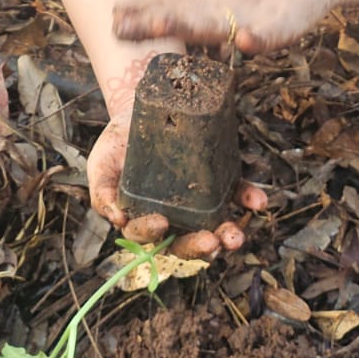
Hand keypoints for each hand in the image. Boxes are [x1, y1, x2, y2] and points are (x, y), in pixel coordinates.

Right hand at [86, 106, 266, 258]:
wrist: (140, 111)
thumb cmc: (117, 145)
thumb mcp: (100, 165)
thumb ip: (102, 192)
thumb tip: (118, 220)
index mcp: (144, 221)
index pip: (149, 238)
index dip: (153, 235)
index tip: (160, 222)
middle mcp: (174, 218)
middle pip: (187, 242)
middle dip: (200, 246)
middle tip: (212, 241)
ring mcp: (198, 202)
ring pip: (215, 225)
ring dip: (228, 233)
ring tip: (236, 235)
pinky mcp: (219, 181)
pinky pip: (237, 194)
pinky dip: (249, 198)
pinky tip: (259, 201)